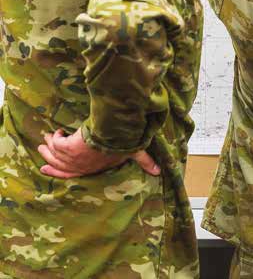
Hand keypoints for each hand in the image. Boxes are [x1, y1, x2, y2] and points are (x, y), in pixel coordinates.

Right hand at [38, 129, 159, 178]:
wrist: (113, 136)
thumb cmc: (122, 146)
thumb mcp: (134, 153)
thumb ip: (145, 161)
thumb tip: (159, 171)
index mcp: (91, 168)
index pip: (71, 173)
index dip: (58, 172)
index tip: (46, 170)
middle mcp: (79, 165)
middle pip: (58, 165)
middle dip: (48, 161)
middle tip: (41, 159)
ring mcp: (71, 157)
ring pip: (53, 154)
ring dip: (47, 148)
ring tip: (43, 142)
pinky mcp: (67, 147)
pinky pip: (55, 143)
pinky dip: (54, 138)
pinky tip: (56, 133)